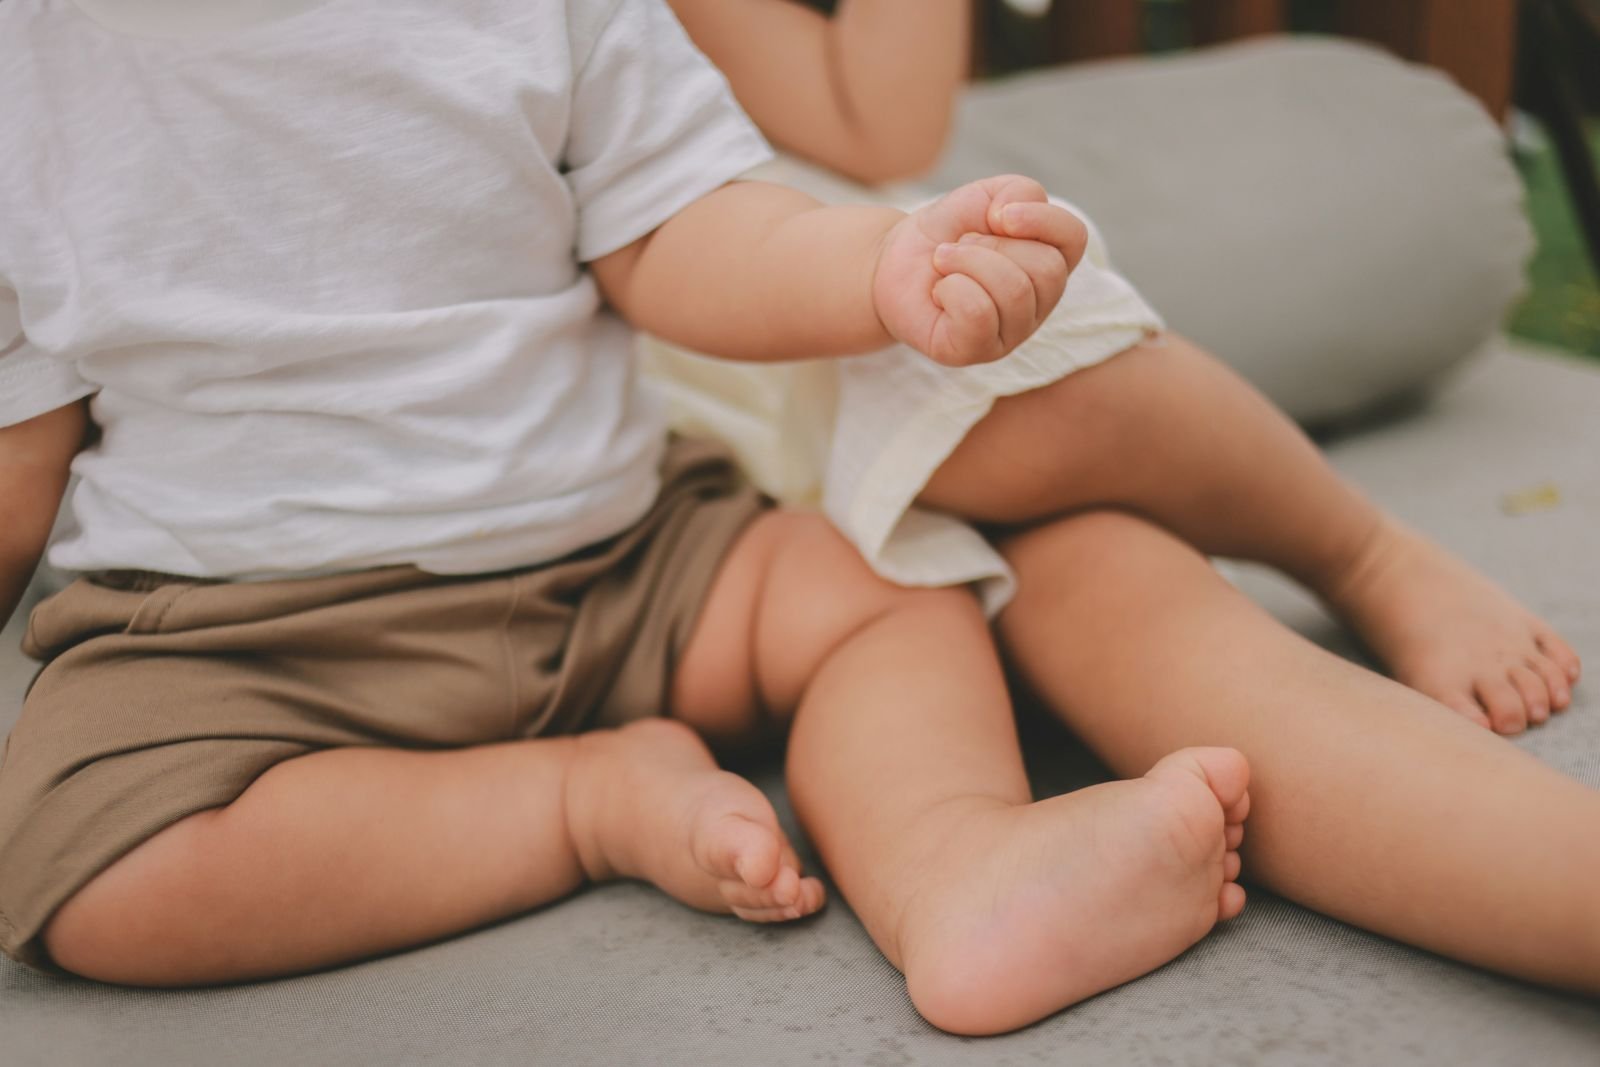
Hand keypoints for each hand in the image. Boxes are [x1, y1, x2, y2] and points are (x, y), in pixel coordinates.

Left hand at [872, 175, 1088, 366]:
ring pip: (1014, 292)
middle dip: (992, 245)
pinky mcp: (974, 351)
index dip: (1041, 219)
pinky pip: (979, 315)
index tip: (998, 213)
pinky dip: (952, 289)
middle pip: (1046, 269)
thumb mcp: (984, 196)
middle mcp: (1039, 304)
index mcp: (1050, 263)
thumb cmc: (947, 233)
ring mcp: (1010, 334)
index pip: (1074, 238)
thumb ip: (1018, 190)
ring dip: (966, 262)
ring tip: (945, 262)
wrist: (895, 261)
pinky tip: (940, 291)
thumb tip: (1013, 218)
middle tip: (961, 245)